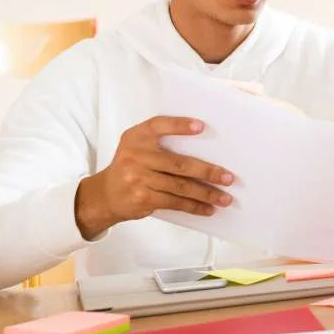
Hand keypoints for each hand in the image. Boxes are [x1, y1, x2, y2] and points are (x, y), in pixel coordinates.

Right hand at [74, 117, 235, 238]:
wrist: (104, 195)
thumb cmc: (130, 166)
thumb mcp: (137, 146)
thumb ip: (161, 142)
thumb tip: (205, 149)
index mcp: (137, 137)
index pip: (158, 125)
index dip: (179, 125)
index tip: (201, 127)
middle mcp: (136, 156)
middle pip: (179, 164)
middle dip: (208, 172)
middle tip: (228, 178)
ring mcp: (139, 179)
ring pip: (180, 186)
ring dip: (206, 194)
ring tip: (225, 198)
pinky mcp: (143, 198)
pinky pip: (174, 202)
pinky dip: (194, 206)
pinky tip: (208, 208)